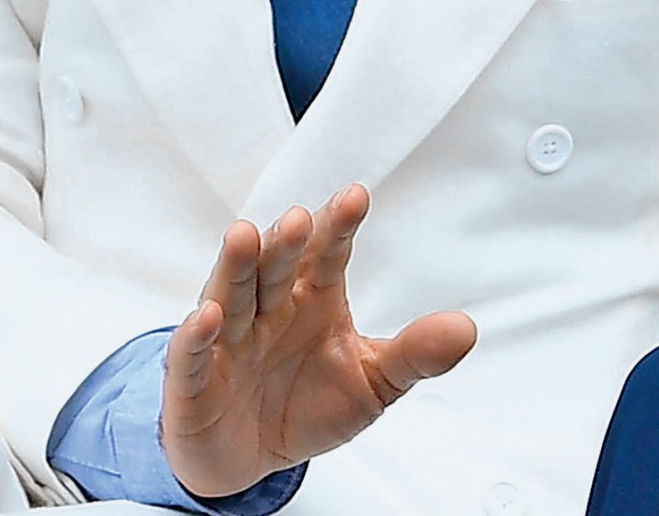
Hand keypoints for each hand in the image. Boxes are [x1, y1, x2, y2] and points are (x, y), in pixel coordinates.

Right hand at [162, 184, 476, 498]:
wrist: (254, 460)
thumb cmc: (309, 405)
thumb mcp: (373, 383)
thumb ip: (415, 354)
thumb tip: (465, 330)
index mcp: (313, 297)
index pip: (327, 253)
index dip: (338, 226)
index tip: (355, 197)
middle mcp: (270, 308)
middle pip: (277, 267)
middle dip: (286, 242)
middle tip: (297, 219)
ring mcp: (229, 341)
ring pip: (232, 296)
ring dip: (236, 267)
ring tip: (244, 236)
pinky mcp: (194, 382)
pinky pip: (192, 357)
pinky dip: (195, 337)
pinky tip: (206, 317)